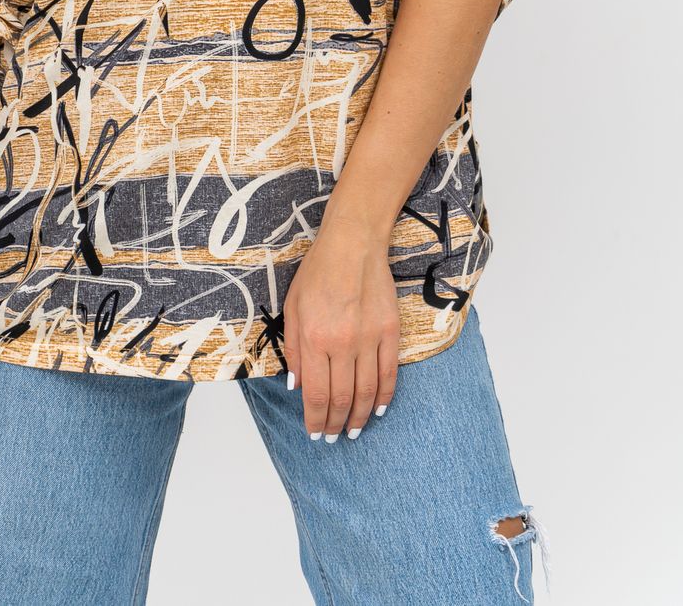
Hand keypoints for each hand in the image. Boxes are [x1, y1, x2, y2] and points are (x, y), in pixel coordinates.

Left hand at [282, 220, 399, 439]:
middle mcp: (342, 344)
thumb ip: (294, 349)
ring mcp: (369, 339)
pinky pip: (388, 374)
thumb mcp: (292, 307)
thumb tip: (297, 385)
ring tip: (354, 431)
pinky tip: (379, 410)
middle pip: (341, 398)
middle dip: (335, 424)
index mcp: (314, 338)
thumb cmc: (318, 273)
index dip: (315, 420)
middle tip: (332, 437)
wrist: (353, 245)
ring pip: (366, 392)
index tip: (314, 433)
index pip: (315, 394)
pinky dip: (385, 397)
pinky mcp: (390, 332)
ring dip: (360, 417)